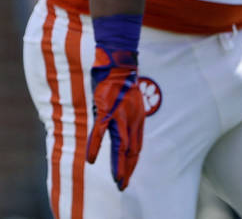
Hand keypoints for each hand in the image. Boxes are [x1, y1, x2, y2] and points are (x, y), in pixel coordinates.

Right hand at [86, 46, 144, 190]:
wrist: (120, 68)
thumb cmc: (124, 87)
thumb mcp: (131, 107)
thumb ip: (128, 123)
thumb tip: (125, 138)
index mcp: (136, 122)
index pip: (136, 148)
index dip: (132, 163)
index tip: (127, 177)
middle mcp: (131, 121)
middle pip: (131, 150)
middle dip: (127, 169)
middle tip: (123, 186)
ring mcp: (120, 117)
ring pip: (119, 145)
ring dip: (117, 164)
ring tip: (118, 179)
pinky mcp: (107, 111)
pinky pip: (100, 132)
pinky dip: (95, 146)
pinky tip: (91, 160)